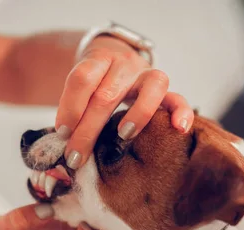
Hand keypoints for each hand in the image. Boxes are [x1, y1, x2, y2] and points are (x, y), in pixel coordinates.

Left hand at [56, 35, 194, 168]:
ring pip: (151, 87)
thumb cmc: (92, 82)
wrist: (114, 58)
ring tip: (123, 136)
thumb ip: (73, 108)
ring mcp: (147, 75)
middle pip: (107, 94)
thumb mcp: (79, 86)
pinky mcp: (164, 90)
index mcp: (98, 59)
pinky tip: (179, 129)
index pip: (82, 78)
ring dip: (137, 114)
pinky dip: (181, 112)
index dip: (70, 106)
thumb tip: (65, 145)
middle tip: (76, 157)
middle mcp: (124, 64)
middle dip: (88, 130)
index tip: (62, 133)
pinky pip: (177, 98)